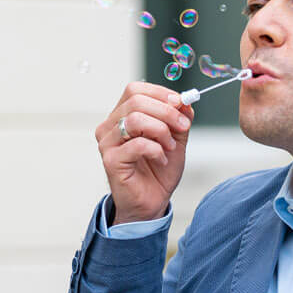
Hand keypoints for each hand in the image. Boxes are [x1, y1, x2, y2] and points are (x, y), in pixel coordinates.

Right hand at [97, 83, 194, 224]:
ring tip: (170, 146)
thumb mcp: (176, 138)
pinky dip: (156, 150)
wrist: (152, 202)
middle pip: (135, 101)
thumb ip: (179, 118)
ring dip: (161, 131)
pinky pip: (137, 144)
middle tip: (183, 127)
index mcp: (121, 116)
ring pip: (134, 120)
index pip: (134, 90)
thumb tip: (185, 101)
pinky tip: (162, 160)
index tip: (181, 104)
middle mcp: (110, 127)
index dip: (160, 93)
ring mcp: (107, 143)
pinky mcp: (111, 161)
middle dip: (166, 112)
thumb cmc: (158, 171)